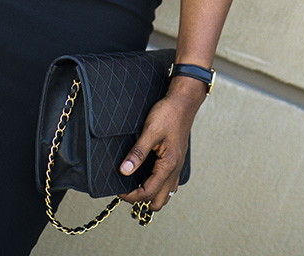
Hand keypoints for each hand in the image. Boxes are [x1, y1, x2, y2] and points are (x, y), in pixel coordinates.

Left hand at [117, 82, 204, 211]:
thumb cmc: (168, 114)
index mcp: (168, 165)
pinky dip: (158, 186)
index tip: (119, 191)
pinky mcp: (176, 160)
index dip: (131, 196)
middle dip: (142, 200)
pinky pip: (169, 183)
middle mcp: (175, 170)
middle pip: (159, 200)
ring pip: (166, 193)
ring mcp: (177, 166)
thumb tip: (124, 171)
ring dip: (151, 195)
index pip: (148, 193)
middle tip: (127, 191)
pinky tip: (148, 176)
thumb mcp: (150, 131)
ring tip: (136, 186)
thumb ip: (137, 153)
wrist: (183, 103)